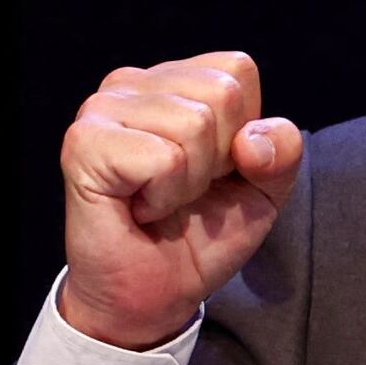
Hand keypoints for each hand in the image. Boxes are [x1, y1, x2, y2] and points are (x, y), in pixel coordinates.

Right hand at [56, 50, 301, 349]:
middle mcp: (130, 83)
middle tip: (180, 191)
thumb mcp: (263, 191)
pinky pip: (163, 158)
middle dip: (217, 160)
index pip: (237, 69)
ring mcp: (101, 108)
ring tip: (158, 201)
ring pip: (193, 125)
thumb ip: (281, 151)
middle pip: (221, 93)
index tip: (211, 171)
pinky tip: (138, 208)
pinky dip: (164, 197)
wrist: (154, 295)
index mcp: (170, 80)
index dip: (241, 132)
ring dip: (188, 183)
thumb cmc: (199, 237)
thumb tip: (251, 140)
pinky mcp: (84, 143)